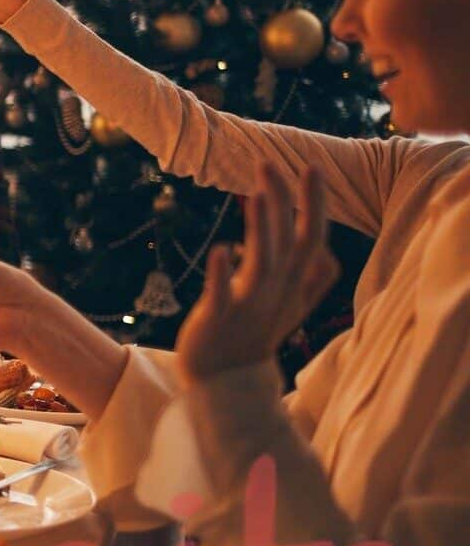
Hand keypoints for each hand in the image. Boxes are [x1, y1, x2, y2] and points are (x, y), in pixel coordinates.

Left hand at [178, 164, 336, 382]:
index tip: (311, 168)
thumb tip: (327, 255)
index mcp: (292, 286)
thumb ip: (309, 280)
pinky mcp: (218, 320)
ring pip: (261, 264)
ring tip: (256, 194)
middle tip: (271, 163)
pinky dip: (223, 274)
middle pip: (289, 243)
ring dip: (262, 229)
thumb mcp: (288, 307)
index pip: (311, 239)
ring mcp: (248, 307)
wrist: (225, 382)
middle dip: (285, 203)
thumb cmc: (254, 335)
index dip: (313, 206)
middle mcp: (275, 293)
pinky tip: (221, 249)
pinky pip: (222, 296)